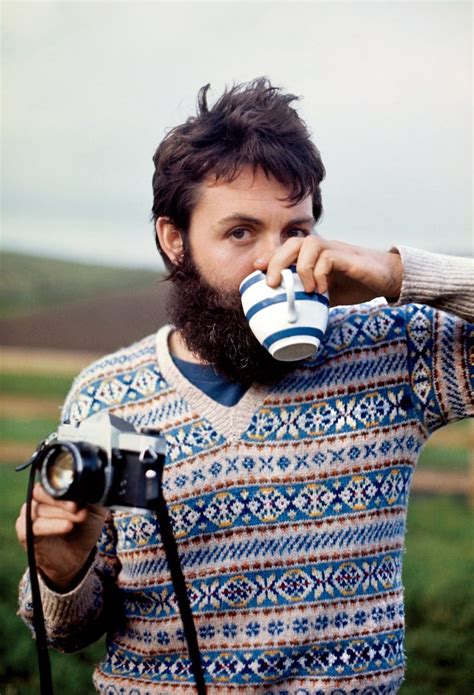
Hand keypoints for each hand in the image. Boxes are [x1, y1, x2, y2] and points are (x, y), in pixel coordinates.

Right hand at [15, 483, 105, 590]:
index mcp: (52, 491)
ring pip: (39, 509)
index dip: (64, 487)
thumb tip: (96, 484)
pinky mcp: (25, 533)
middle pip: (42, 493)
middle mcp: (38, 501)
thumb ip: (94, 496)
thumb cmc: (84, 528)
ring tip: (78, 519)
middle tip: (78, 508)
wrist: (78, 557)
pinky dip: (51, 526)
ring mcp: (29, 516)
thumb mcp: (95, 510)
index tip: (81, 496)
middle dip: (62, 501)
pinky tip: (67, 526)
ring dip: (61, 514)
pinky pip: (33, 526)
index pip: (50, 482)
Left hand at [255, 235, 402, 306]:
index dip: (269, 258)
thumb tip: (287, 318)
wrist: (385, 278)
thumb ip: (308, 298)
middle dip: (276, 262)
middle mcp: (320, 248)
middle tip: (272, 284)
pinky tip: (322, 290)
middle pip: (291, 243)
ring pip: (307, 245)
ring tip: (305, 289)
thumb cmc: (353, 284)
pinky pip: (327, 257)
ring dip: (300, 268)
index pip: (285, 250)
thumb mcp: (325, 293)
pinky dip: (319, 273)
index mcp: (311, 256)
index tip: (255, 270)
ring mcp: (333, 250)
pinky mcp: (347, 257)